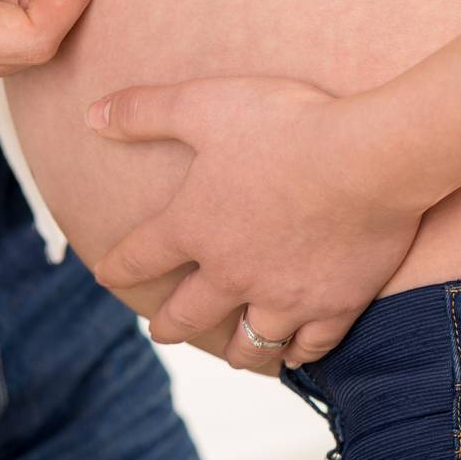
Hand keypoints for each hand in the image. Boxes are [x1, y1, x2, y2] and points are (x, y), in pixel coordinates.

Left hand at [84, 75, 420, 369]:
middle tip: (159, 331)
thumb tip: (91, 116)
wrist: (369, 157)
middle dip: (168, 324)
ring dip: (236, 351)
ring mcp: (285, 295)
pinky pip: (312, 347)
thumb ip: (143, 111)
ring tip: (232, 355)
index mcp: (195, 226)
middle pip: (189, 313)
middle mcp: (233, 272)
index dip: (118, 266)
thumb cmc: (284, 124)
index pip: (141, 255)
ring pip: (251, 343)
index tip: (105, 275)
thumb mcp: (201, 104)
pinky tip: (297, 354)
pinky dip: (300, 354)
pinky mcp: (336, 305)